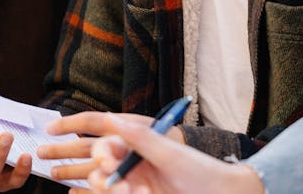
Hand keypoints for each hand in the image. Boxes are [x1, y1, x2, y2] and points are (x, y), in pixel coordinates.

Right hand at [40, 112, 183, 182]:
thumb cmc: (199, 169)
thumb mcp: (169, 152)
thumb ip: (140, 138)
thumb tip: (111, 121)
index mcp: (138, 135)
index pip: (99, 125)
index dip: (74, 124)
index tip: (52, 127)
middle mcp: (132, 153)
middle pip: (92, 150)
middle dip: (66, 151)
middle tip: (42, 153)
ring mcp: (132, 175)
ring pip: (95, 173)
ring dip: (77, 174)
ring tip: (55, 174)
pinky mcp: (135, 193)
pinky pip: (106, 191)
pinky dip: (89, 192)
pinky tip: (73, 193)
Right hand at [86, 117, 263, 193]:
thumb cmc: (201, 172)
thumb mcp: (170, 154)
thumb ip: (140, 137)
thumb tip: (110, 117)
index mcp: (139, 150)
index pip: (107, 149)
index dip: (102, 156)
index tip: (109, 164)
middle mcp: (134, 170)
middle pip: (100, 174)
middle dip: (104, 181)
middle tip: (124, 189)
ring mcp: (138, 189)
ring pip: (108, 191)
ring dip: (114, 192)